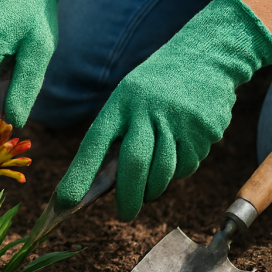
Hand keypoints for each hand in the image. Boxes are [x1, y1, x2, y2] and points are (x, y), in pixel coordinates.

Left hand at [56, 0, 271, 219]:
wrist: (207, 56)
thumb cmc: (155, 86)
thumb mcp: (129, 98)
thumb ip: (117, 135)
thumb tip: (103, 185)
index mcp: (121, 101)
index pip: (94, 142)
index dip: (79, 174)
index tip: (64, 202)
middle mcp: (149, 109)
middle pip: (135, 163)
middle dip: (128, 196)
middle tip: (124, 214)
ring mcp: (179, 120)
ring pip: (164, 172)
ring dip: (154, 188)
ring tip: (150, 187)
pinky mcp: (205, 131)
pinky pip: (187, 166)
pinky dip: (178, 170)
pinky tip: (178, 152)